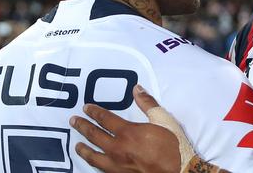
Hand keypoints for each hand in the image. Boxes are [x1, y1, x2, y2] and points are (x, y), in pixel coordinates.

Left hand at [69, 84, 184, 172]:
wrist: (179, 171)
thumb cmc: (173, 146)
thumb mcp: (163, 120)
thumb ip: (148, 104)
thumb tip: (137, 89)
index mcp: (128, 132)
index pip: (105, 119)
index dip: (94, 112)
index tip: (86, 108)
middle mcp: (118, 149)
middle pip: (94, 136)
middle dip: (82, 127)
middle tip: (73, 121)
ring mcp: (117, 166)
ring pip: (94, 157)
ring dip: (84, 149)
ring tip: (77, 145)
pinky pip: (101, 170)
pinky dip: (94, 165)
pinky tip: (94, 163)